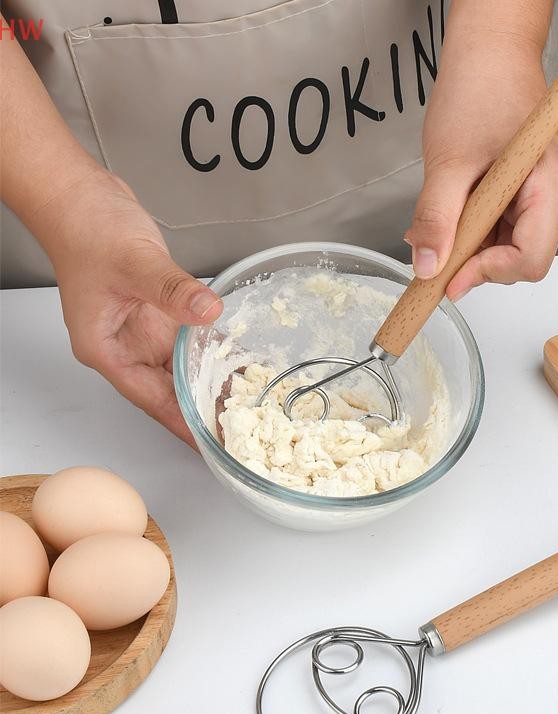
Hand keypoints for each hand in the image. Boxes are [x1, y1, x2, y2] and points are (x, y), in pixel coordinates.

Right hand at [32, 169, 221, 445]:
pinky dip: (210, 352)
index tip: (209, 445)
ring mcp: (142, 329)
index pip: (149, 399)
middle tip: (240, 430)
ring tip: (246, 405)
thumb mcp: (134, 262)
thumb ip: (172, 290)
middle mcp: (125, 345)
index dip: (181, 424)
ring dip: (208, 383)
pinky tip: (235, 362)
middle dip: (200, 410)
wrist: (82, 196)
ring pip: (180, 368)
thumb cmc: (88, 228)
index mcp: (107, 348)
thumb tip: (207, 312)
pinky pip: (188, 341)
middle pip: (167, 390)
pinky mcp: (158, 312)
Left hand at [406, 23, 557, 299]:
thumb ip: (437, 219)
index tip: (451, 275)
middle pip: (522, 258)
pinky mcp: (532, 191)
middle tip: (439, 249)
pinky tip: (457, 213)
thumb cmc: (478, 89)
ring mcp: (547, 192)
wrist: (488, 53)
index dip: (489, 273)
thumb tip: (428, 266)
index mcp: (550, 184)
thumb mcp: (447, 162)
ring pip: (512, 247)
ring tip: (445, 222)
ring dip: (474, 247)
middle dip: (478, 262)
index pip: (531, 259)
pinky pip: (507, 227)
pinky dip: (478, 230)